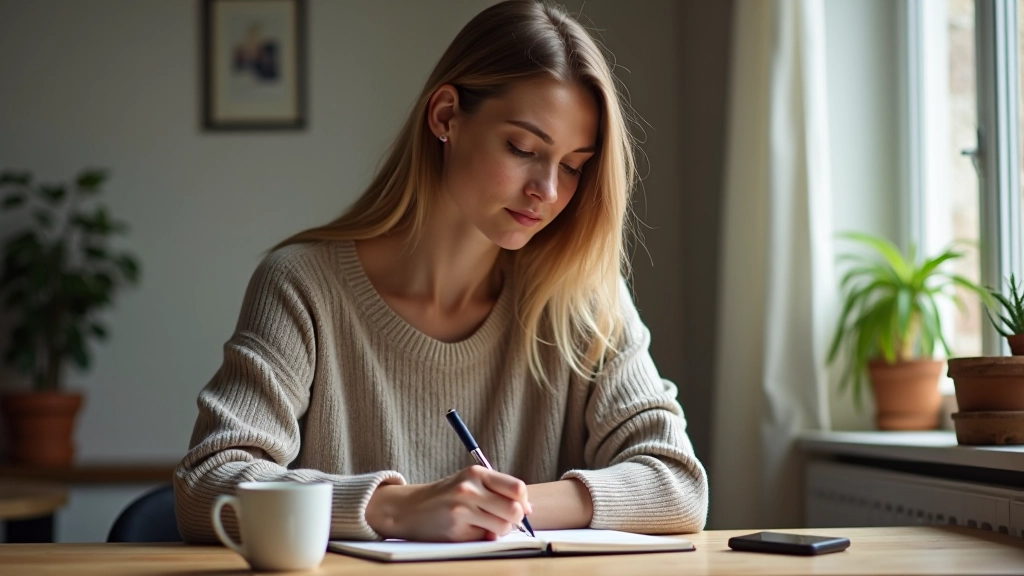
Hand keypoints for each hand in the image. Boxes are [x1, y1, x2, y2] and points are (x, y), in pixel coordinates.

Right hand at [365, 465, 533, 541]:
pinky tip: (467, 530)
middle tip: (505, 520)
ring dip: (499, 530)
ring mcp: (462, 510)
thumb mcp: (470, 482)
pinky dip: (482, 537)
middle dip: (515, 519)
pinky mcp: (456, 530)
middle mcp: (469, 489)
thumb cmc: (447, 496)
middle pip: (514, 510)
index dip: (524, 502)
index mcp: (476, 473)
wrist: (410, 508)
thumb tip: (527, 510)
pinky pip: (484, 538)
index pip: (517, 488)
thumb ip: (497, 490)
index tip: (522, 508)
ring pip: (502, 527)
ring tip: (484, 525)